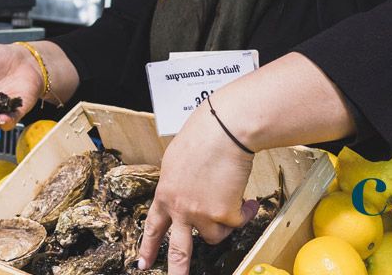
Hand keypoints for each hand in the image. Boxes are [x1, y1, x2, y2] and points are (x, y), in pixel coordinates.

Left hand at [137, 101, 257, 273]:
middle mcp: (179, 208)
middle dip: (177, 270)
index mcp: (165, 194)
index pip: (153, 227)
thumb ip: (178, 182)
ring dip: (226, 222)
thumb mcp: (177, 161)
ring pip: (215, 235)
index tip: (143, 263)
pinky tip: (248, 200)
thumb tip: (187, 191)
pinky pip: (237, 224)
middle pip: (178, 249)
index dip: (148, 247)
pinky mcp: (222, 214)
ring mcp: (200, 213)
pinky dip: (245, 213)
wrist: (224, 130)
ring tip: (234, 201)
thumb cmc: (204, 136)